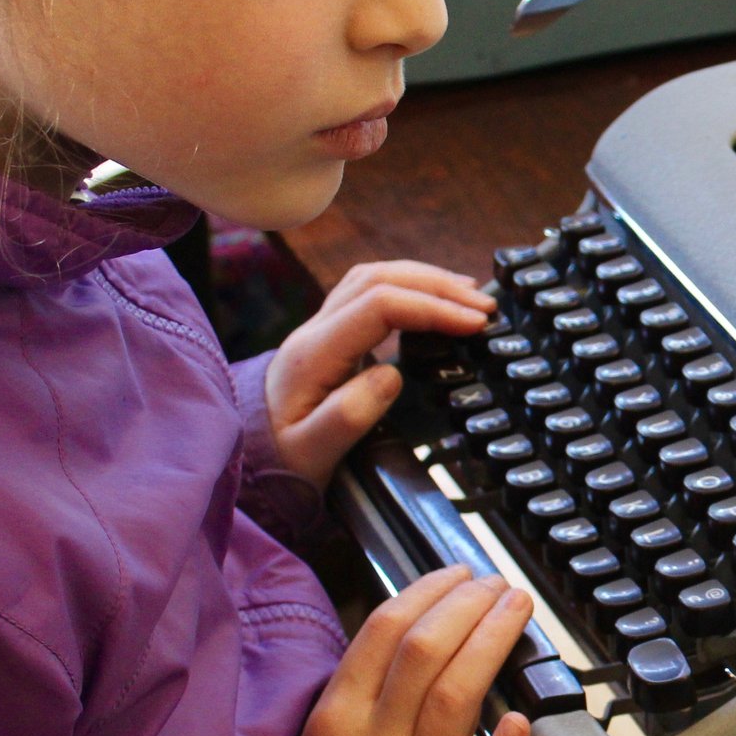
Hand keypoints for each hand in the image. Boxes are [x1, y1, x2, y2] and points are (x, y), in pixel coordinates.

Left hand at [266, 261, 495, 486]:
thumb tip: (391, 375)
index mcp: (314, 353)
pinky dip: (410, 287)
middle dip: (438, 285)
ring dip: (426, 279)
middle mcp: (315, 330)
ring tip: (471, 295)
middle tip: (485, 307)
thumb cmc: (284, 458)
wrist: (250, 456)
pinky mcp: (330, 334)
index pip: (379, 305)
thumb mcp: (311, 453)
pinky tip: (437, 299)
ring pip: (374, 277)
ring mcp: (321, 327)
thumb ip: (348, 415)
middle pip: (378, 278)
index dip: (432, 308)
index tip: (474, 326)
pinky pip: (371, 291)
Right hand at [301, 567, 534, 735]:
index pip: (383, 634)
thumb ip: (370, 694)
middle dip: (466, 606)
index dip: (428, 593)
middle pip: (423, 654)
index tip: (459, 573)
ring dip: (491, 646)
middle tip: (497, 584)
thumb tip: (420, 627)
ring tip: (517, 612)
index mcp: (339, 720)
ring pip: (454, 701)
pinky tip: (521, 720)